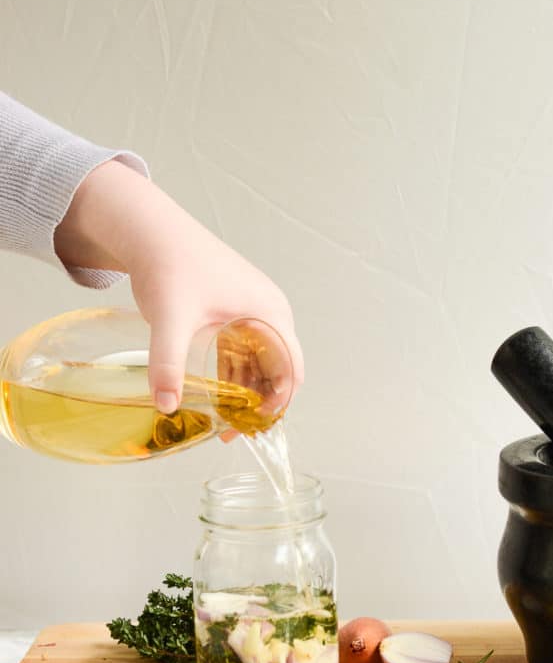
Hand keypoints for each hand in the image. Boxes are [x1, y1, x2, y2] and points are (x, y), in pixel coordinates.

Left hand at [54, 160, 303, 413]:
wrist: (151, 232)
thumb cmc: (171, 264)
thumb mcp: (171, 316)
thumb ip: (168, 362)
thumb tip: (166, 405)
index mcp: (269, 312)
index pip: (291, 367)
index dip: (279, 400)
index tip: (253, 424)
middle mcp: (267, 312)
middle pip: (279, 368)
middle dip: (262, 403)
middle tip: (235, 431)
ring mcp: (251, 311)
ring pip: (261, 362)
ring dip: (247, 392)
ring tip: (224, 421)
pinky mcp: (232, 312)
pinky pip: (244, 352)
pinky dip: (235, 375)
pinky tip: (216, 396)